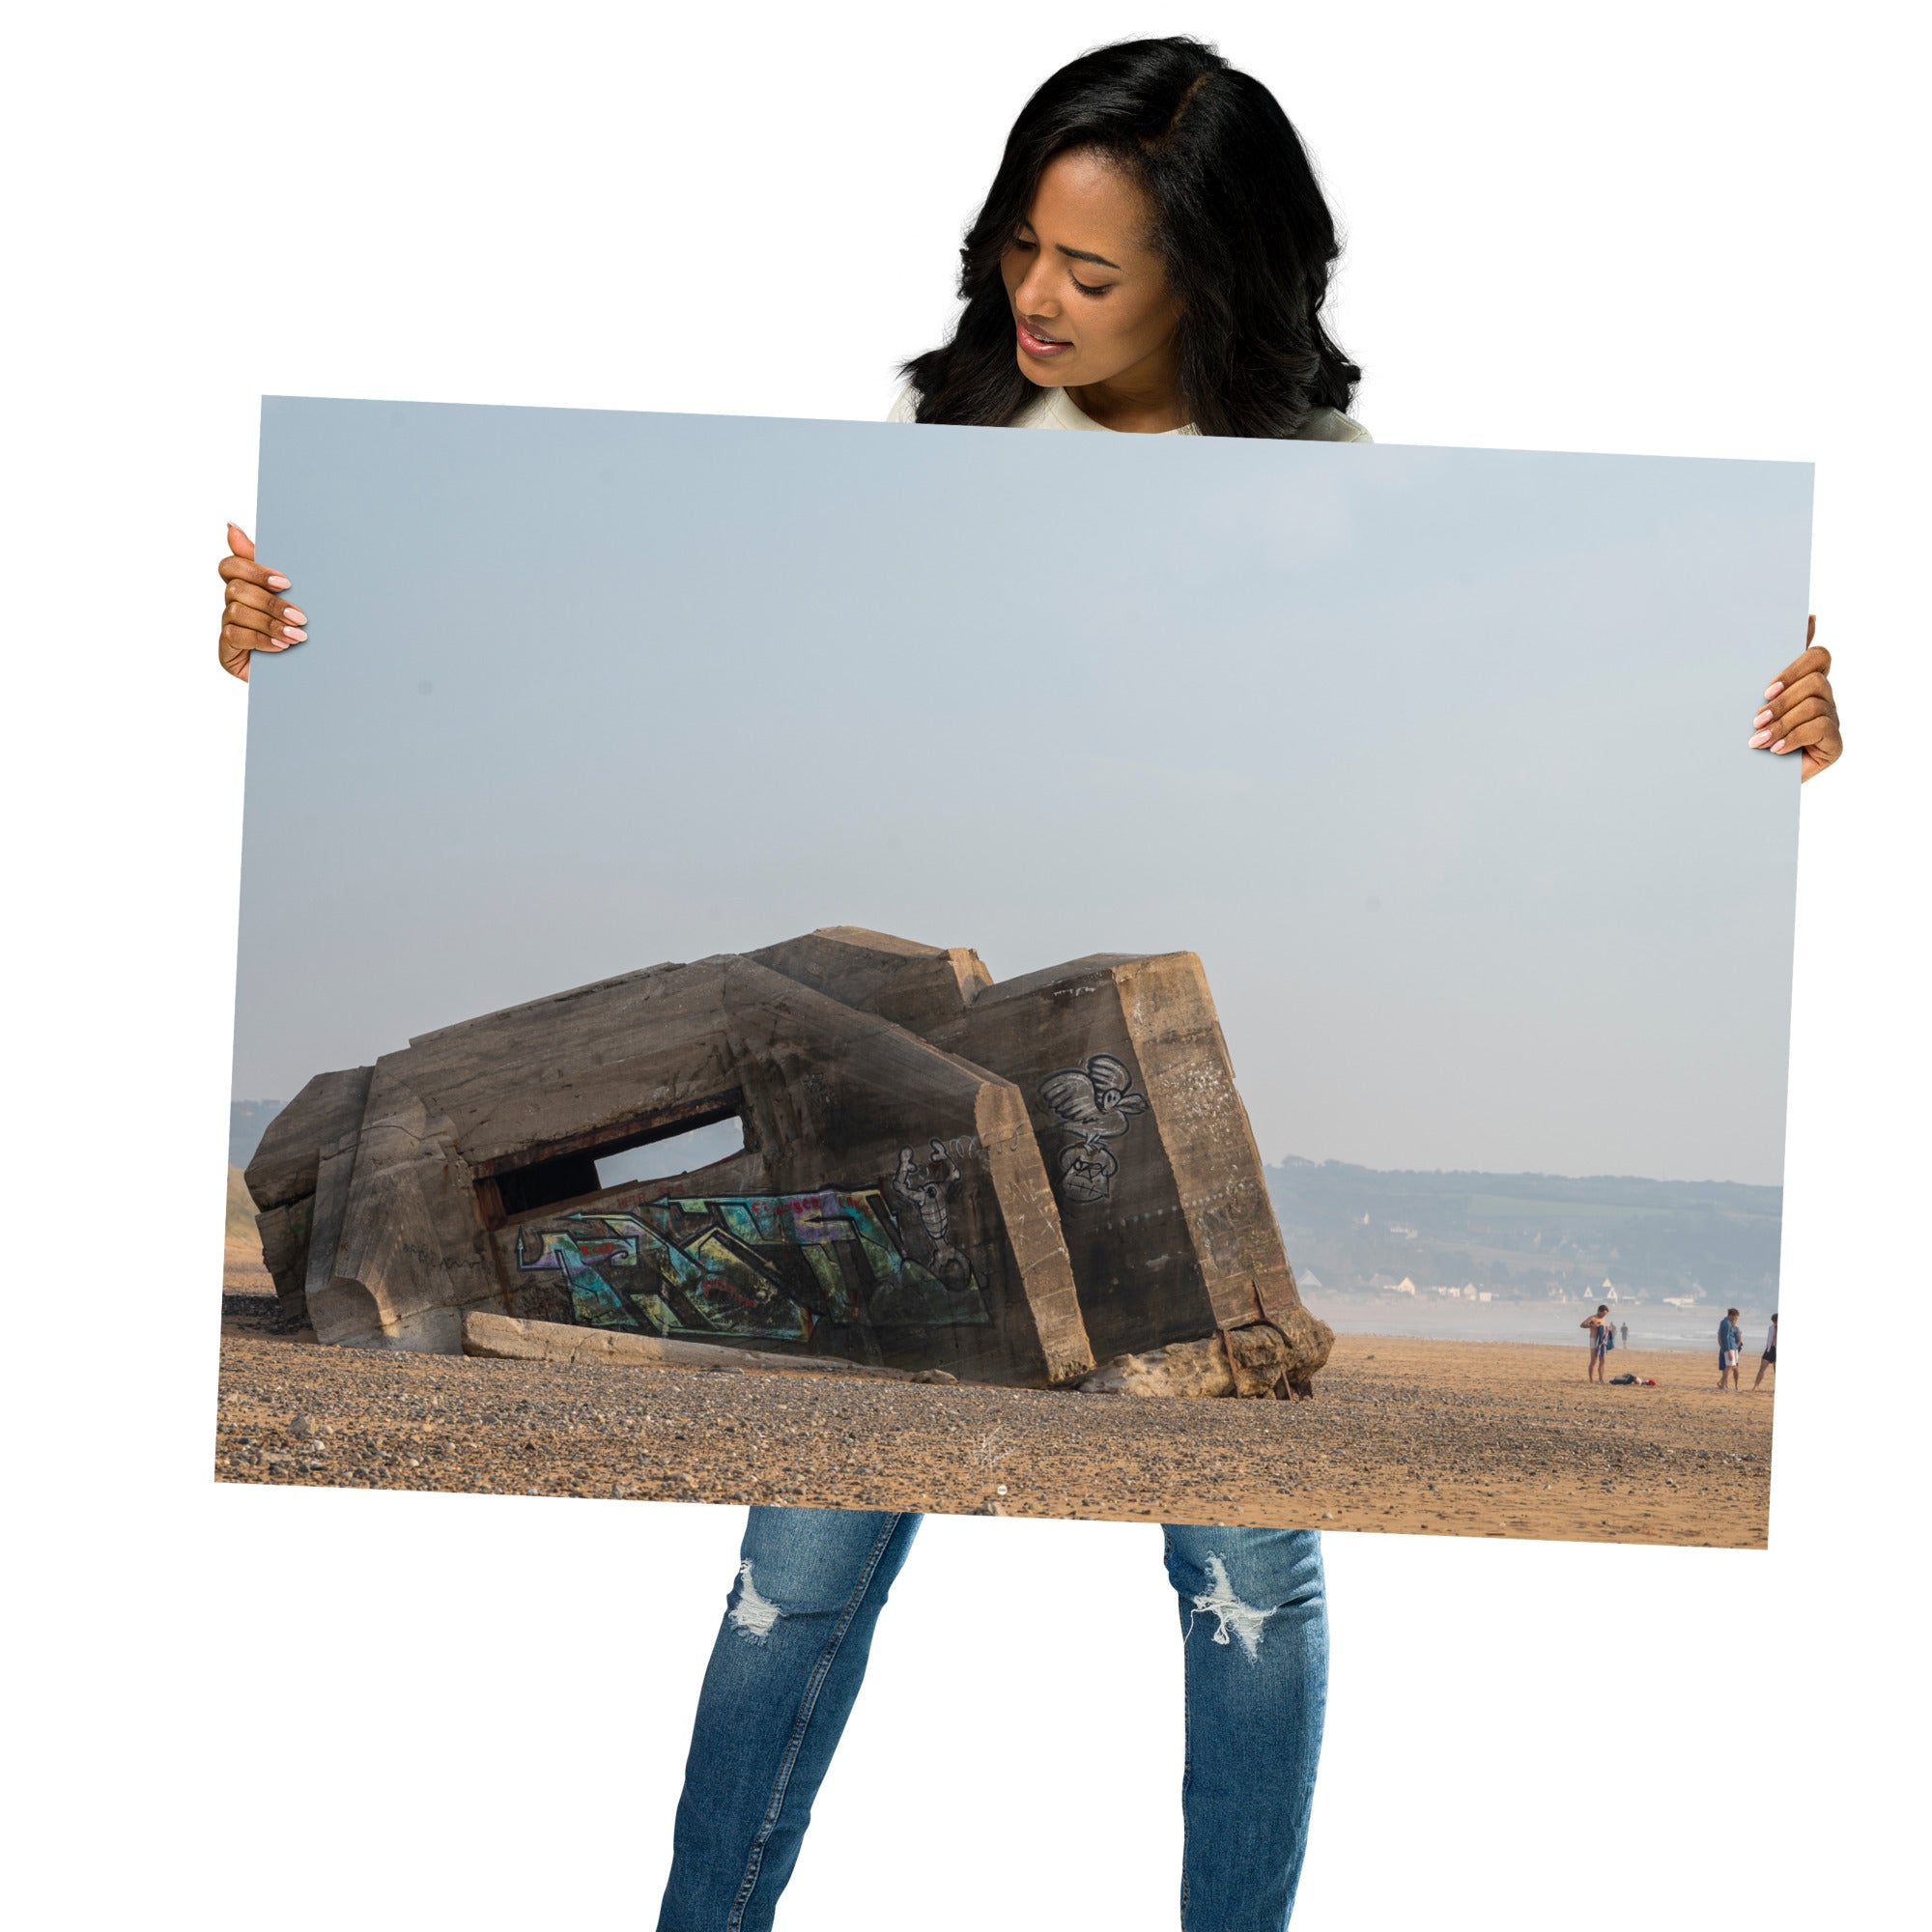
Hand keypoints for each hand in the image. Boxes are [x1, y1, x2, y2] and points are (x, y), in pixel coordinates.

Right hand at [217, 524, 305, 681]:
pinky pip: (234, 636)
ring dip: (270, 623)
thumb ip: (268, 563)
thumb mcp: (294, 595)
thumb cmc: (300, 629)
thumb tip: (230, 526)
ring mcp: (228, 626)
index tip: (285, 582)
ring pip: (236, 611)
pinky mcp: (226, 650)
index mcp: (246, 585)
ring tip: (297, 636)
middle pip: (236, 589)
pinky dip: (261, 640)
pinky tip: (281, 647)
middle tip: (301, 616)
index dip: (255, 570)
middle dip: (271, 602)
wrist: (309, 672)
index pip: (231, 566)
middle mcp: (232, 603)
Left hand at [1751, 615, 1840, 779]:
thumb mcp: (1748, 700)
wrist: (1746, 780)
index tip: (1767, 688)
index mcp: (1805, 682)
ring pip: (1815, 704)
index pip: (1817, 655)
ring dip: (1782, 722)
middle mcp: (1823, 698)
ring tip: (1758, 739)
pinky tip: (1775, 749)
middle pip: (1815, 680)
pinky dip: (1793, 738)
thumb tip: (1798, 621)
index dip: (1796, 666)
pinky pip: (1821, 728)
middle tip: (1756, 719)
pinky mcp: (1834, 744)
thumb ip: (1764, 665)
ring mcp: (1831, 720)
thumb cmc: (1747, 735)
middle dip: (1782, 700)